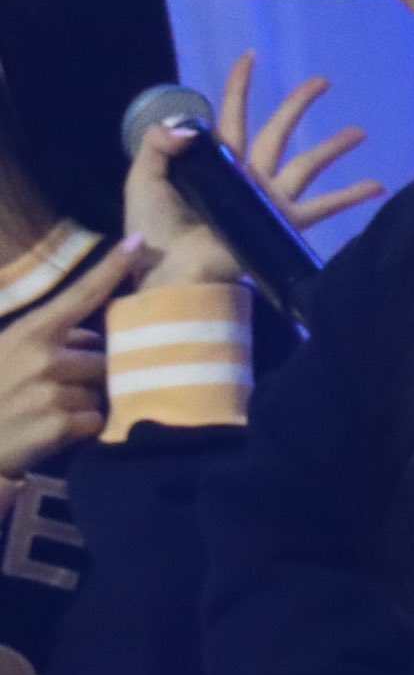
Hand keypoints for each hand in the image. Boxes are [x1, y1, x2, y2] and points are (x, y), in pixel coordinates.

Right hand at [0, 239, 142, 476]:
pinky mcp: (59, 425)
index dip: (112, 267)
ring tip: (53, 413)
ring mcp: (52, 391)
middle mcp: (44, 357)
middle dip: (93, 376)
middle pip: (104, 358)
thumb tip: (93, 338)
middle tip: (59, 392)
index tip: (140, 241)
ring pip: (102, 392)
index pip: (80, 294)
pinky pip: (96, 421)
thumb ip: (51, 340)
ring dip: (87, 404)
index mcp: (31, 332)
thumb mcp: (11, 354)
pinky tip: (55, 433)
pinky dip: (83, 429)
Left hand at [128, 54, 384, 291]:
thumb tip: (188, 124)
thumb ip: (158, 144)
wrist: (169, 275)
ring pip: (308, 164)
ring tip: (360, 132)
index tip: (251, 57)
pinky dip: (351, 197)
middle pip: (278, 130)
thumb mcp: (144, 178)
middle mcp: (247, 176)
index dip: (239, 86)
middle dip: (299, 104)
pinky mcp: (281, 224)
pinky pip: (322, 208)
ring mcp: (268, 200)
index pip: (230, 116)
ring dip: (334, 147)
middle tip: (323, 82)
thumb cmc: (153, 230)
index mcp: (213, 163)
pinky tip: (377, 186)